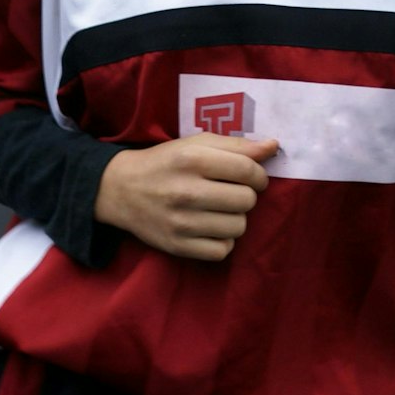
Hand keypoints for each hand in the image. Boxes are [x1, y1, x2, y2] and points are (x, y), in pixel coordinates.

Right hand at [94, 134, 277, 261]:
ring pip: (238, 227)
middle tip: (231, 192)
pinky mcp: (177, 246)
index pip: (248, 170)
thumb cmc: (165, 162)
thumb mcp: (195, 144)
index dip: (259, 174)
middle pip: (246, 200)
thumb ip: (236, 144)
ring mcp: (181, 222)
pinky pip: (222, 250)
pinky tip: (211, 228)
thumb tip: (273, 147)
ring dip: (235, 218)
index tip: (253, 177)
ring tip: (220, 210)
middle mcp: (186, 191)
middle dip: (245, 195)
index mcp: (192, 159)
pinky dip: (223, 240)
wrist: (121, 189)